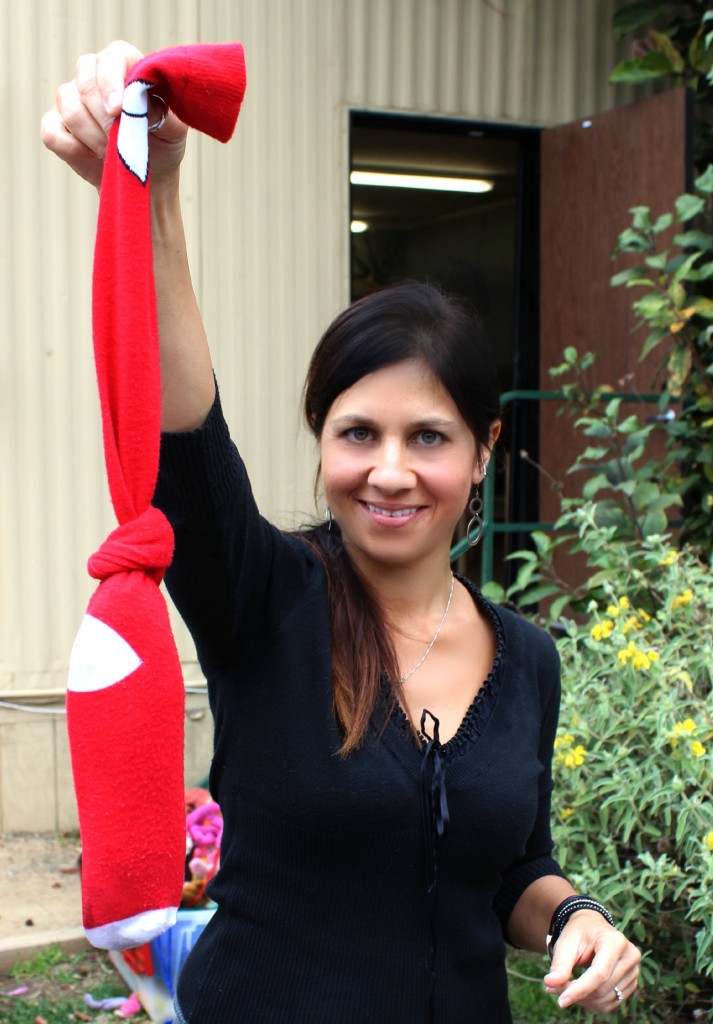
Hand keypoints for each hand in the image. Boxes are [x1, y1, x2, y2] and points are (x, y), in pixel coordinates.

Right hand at [41, 39, 187, 190]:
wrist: (145, 173)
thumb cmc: (161, 142)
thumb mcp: (172, 128)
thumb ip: (160, 109)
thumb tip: (137, 100)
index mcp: (124, 64)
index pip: (112, 58)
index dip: (111, 82)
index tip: (118, 111)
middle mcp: (92, 74)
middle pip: (85, 82)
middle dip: (105, 118)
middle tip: (121, 142)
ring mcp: (70, 97)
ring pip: (70, 109)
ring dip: (94, 137)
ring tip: (113, 152)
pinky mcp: (55, 124)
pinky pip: (52, 132)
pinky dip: (73, 149)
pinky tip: (93, 156)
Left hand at [543, 910, 640, 1012]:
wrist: (592, 928)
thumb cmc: (579, 933)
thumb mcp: (566, 942)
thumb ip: (560, 963)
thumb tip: (551, 983)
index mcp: (615, 941)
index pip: (599, 974)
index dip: (580, 989)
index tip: (561, 1000)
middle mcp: (630, 956)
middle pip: (602, 988)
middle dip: (577, 994)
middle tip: (553, 988)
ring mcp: (634, 971)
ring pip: (607, 999)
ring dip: (583, 1000)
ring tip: (565, 989)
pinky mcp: (631, 983)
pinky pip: (612, 1003)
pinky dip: (593, 1002)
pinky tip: (580, 993)